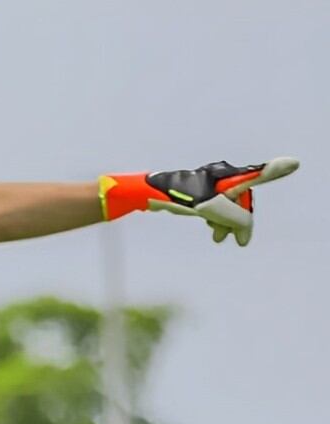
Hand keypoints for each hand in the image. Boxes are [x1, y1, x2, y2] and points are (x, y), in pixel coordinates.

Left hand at [145, 157, 299, 245]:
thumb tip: (245, 232)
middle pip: (242, 199)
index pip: (256, 176)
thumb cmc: (180, 198)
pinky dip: (216, 218)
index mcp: (227, 176)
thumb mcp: (214, 210)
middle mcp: (221, 176)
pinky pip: (216, 206)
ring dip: (226, 223)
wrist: (149, 195)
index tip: (293, 164)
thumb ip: (238, 219)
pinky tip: (212, 230)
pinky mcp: (199, 191)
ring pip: (228, 205)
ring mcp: (210, 183)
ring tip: (217, 238)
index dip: (274, 172)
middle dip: (239, 219)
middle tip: (236, 240)